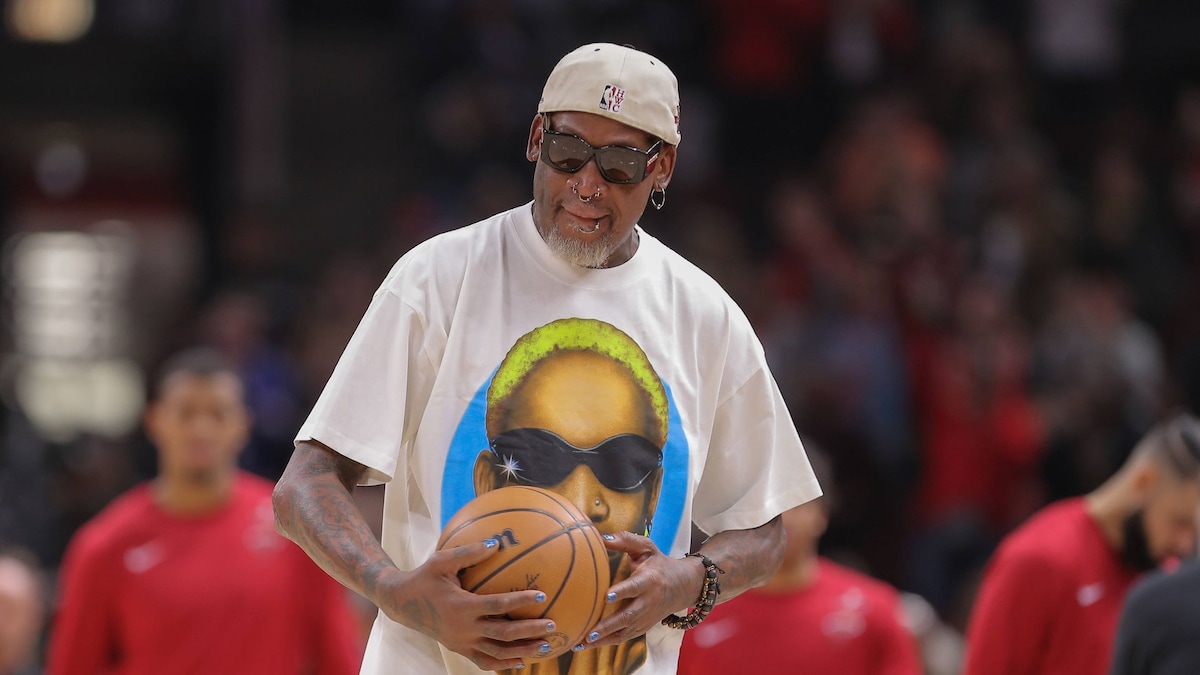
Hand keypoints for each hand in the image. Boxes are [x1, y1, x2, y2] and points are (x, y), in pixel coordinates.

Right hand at [374, 539, 557, 670]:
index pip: (498, 605)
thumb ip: (469, 552)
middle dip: (530, 631)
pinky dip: (503, 663)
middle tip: (552, 626)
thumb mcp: (442, 561)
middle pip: (503, 635)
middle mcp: (463, 629)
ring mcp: (461, 643)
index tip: (542, 596)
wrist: (402, 604)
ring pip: (497, 653)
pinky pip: (484, 661)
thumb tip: (497, 542)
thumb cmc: (425, 577)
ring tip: (546, 648)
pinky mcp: (459, 650)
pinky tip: (521, 661)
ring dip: (522, 652)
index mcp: (461, 606)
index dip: (520, 601)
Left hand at [580, 531, 703, 648]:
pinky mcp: (641, 628)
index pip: (635, 587)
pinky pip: (622, 638)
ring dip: (603, 639)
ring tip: (581, 643)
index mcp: (649, 581)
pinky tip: (586, 644)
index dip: (622, 592)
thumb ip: (625, 541)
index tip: (607, 596)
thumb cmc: (658, 563)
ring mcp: (645, 618)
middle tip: (590, 632)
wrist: (682, 586)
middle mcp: (647, 602)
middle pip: (627, 616)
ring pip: (623, 632)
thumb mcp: (647, 548)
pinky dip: (605, 643)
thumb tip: (601, 538)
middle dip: (608, 625)